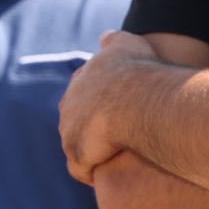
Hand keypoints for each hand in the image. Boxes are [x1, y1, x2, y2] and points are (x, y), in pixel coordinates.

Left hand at [58, 30, 162, 183]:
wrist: (137, 100)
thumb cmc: (139, 71)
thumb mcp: (128, 44)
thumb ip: (114, 41)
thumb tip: (103, 36)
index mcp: (80, 79)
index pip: (83, 94)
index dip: (99, 105)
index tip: (118, 111)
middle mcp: (69, 103)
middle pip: (76, 122)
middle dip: (93, 130)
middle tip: (119, 136)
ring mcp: (69, 130)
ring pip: (78, 146)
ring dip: (94, 152)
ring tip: (117, 157)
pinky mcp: (76, 153)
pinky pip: (83, 169)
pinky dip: (94, 171)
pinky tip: (113, 171)